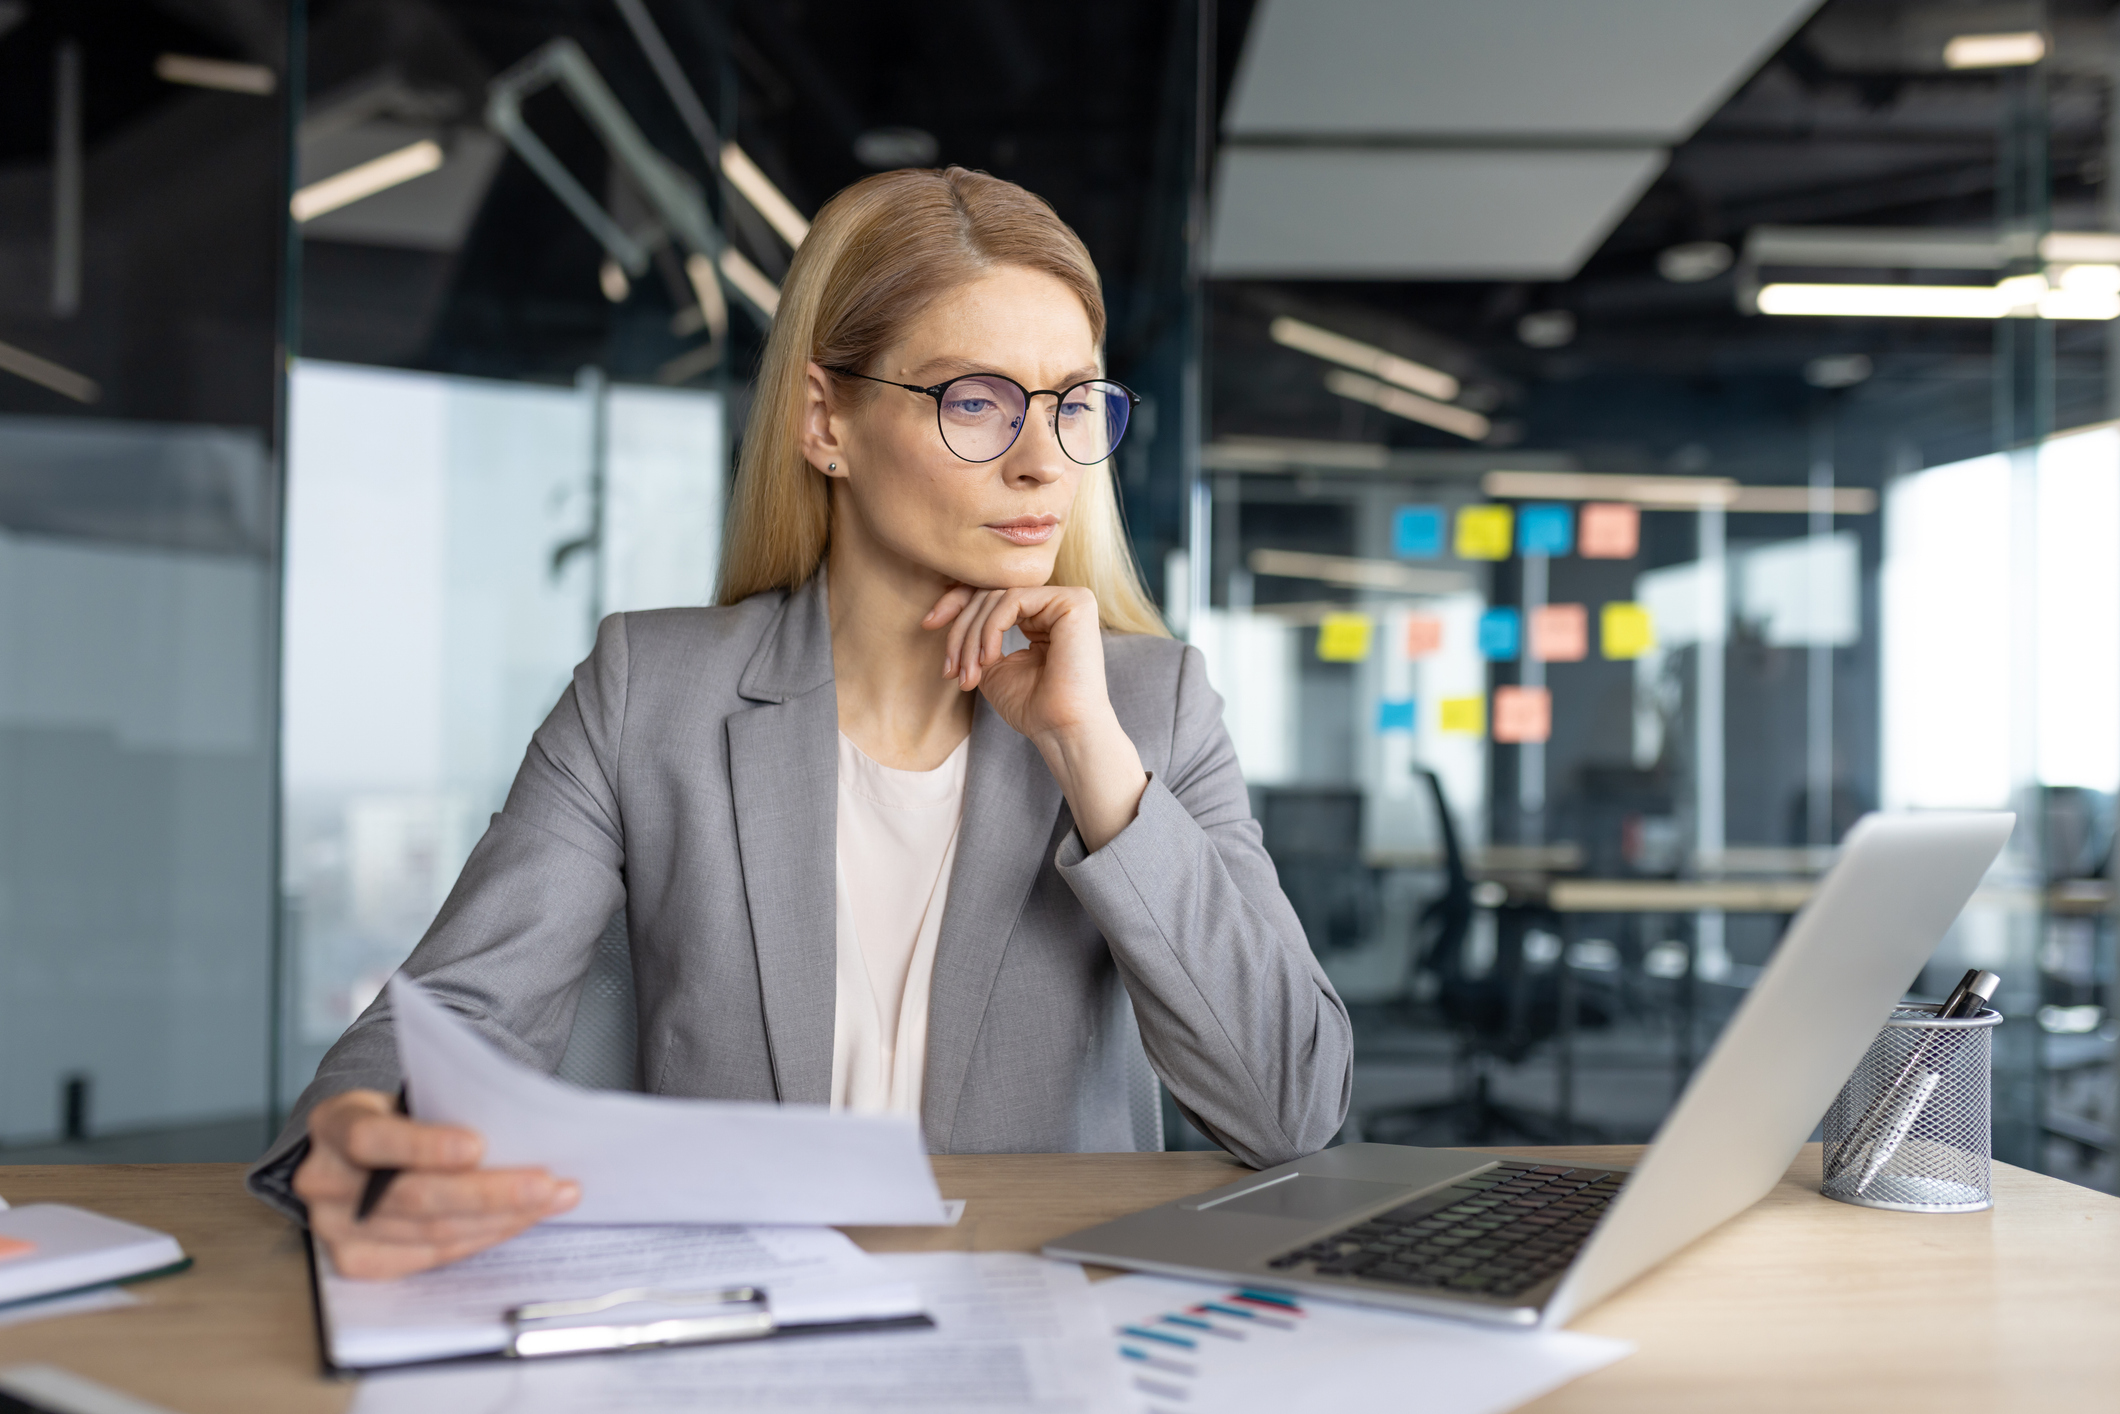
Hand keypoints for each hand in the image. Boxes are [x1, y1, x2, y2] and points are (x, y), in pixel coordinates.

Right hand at [295, 1089, 578, 1278]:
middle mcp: (323, 1180)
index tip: (478, 1145)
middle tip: (547, 1184)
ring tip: (552, 1199)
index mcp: (333, 1123)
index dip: (424, 1145)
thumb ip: (448, 1110)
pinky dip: (482, 1237)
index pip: (371, 1138)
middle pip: (411, 1197)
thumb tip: (522, 1131)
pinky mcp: (357, 1261)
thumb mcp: (413, 1098)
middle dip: (489, 1193)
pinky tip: (520, 1221)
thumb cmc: (403, 1116)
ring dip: (501, 1218)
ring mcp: (334, 1228)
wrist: (363, 1152)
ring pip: (429, 1232)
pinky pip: (430, 1255)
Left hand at [924, 584, 1148, 850]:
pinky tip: (989, 659)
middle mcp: (1057, 603)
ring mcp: (1068, 599)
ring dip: (971, 637)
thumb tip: (947, 612)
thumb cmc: (1032, 708)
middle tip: (950, 669)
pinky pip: (1013, 600)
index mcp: (1042, 616)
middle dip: (960, 631)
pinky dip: (990, 630)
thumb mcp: (991, 665)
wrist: (1062, 731)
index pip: (993, 595)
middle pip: (991, 594)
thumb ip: (976, 636)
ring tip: (968, 674)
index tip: (928, 624)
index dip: (956, 604)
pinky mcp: (1074, 602)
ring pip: (998, 597)